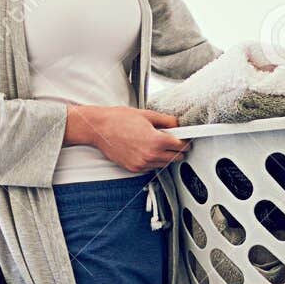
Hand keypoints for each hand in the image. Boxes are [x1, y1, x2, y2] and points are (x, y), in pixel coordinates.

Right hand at [68, 104, 190, 170]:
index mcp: (156, 141)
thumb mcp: (146, 115)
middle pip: (176, 158)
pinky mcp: (134, 168)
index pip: (181, 146)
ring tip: (157, 144)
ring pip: (163, 164)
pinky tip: (147, 149)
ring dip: (165, 156)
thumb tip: (178, 124)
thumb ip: (166, 121)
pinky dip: (152, 160)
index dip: (185, 141)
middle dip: (177, 149)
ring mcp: (141, 164)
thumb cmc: (119, 120)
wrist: (99, 129)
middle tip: (174, 140)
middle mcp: (150, 155)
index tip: (185, 139)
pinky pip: (150, 167)